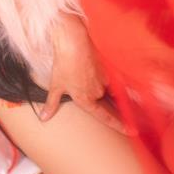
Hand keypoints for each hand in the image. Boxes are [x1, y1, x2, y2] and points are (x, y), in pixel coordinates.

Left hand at [39, 14, 129, 134]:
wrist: (74, 42)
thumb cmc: (64, 64)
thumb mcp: (55, 85)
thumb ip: (52, 104)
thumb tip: (43, 118)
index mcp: (86, 99)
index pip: (104, 116)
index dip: (117, 124)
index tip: (129, 131)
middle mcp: (97, 92)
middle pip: (102, 100)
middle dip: (98, 98)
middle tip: (85, 86)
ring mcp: (103, 79)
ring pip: (104, 88)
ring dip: (97, 85)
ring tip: (84, 75)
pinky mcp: (105, 68)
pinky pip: (106, 77)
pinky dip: (101, 75)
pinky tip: (91, 68)